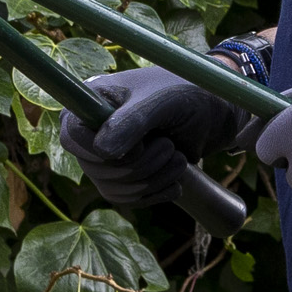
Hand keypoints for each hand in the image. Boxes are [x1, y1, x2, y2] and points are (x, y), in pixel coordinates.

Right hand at [60, 67, 253, 207]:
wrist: (219, 109)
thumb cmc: (190, 91)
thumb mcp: (162, 101)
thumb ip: (132, 122)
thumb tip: (102, 151)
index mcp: (93, 101)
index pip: (73, 137)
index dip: (103, 150)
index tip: (139, 143)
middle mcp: (94, 129)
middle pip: (96, 170)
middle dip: (140, 167)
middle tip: (169, 147)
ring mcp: (110, 155)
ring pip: (114, 189)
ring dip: (153, 180)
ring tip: (178, 159)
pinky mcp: (129, 176)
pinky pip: (128, 200)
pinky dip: (155, 194)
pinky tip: (176, 180)